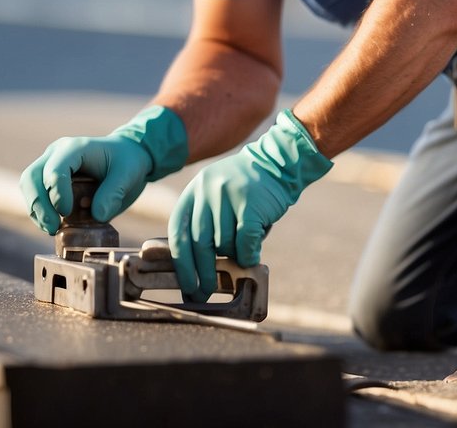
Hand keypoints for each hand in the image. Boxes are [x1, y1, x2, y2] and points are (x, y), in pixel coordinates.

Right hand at [19, 105, 186, 233]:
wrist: (126, 159)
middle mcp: (56, 154)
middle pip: (31, 177)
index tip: (67, 213)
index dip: (57, 194)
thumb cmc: (127, 163)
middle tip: (52, 227)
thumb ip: (114, 193)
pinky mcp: (49, 181)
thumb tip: (97, 215)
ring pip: (28, 187)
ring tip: (52, 229)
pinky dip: (41, 213)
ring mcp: (49, 166)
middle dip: (38, 205)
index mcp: (75, 148)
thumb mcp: (129, 175)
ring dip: (36, 211)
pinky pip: (36, 197)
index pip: (55, 170)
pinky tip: (55, 227)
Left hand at [168, 110, 332, 300]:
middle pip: (199, 243)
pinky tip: (253, 257)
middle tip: (206, 291)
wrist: (277, 164)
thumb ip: (206, 226)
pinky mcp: (249, 202)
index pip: (179, 232)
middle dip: (203, 272)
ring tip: (243, 249)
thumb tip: (199, 270)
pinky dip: (248, 255)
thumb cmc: (246, 192)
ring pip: (224, 244)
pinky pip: (244, 241)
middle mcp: (206, 190)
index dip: (181, 262)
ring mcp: (227, 194)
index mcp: (194, 192)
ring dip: (234, 256)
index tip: (187, 284)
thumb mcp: (217, 199)